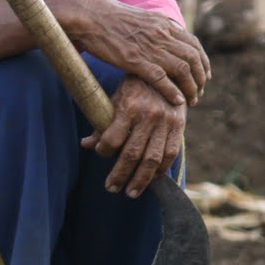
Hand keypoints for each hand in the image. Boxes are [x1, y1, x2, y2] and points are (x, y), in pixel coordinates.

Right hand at [64, 0, 209, 106]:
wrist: (88, 16)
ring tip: (192, 100)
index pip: (194, 44)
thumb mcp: (140, 18)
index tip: (204, 76)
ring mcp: (148, 47)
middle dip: (200, 79)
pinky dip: (172, 91)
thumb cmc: (108, 18)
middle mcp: (161, 34)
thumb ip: (155, 29)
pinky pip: (161, 78)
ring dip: (191, 87)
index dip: (203, 63)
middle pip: (193, 59)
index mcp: (162, 24)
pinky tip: (177, 101)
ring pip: (182, 69)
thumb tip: (165, 38)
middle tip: (199, 92)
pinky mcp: (134, 60)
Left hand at [82, 77, 185, 196]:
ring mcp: (165, 122)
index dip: (104, 151)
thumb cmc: (134, 87)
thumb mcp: (115, 99)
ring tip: (131, 193)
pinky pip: (170, 154)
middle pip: (132, 154)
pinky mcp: (178, 127)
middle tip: (111, 189)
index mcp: (129, 107)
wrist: (165, 71)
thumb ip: (102, 122)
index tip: (101, 154)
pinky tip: (152, 180)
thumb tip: (86, 144)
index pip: (112, 138)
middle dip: (120, 175)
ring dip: (141, 180)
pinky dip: (161, 170)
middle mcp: (148, 116)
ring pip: (152, 159)